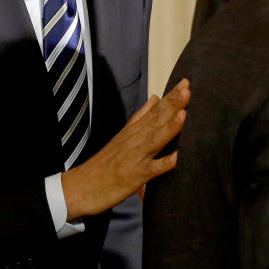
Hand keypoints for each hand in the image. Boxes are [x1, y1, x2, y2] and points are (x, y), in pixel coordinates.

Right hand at [62, 79, 189, 218]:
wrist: (80, 187)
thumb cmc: (104, 164)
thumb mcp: (122, 136)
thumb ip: (140, 117)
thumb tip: (156, 98)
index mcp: (133, 130)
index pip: (154, 109)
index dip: (171, 96)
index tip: (186, 82)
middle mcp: (135, 140)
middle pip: (156, 119)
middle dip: (173, 104)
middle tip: (188, 88)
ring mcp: (136, 157)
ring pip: (155, 139)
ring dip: (170, 127)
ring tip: (184, 113)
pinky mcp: (135, 176)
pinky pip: (153, 169)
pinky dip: (166, 162)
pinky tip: (179, 156)